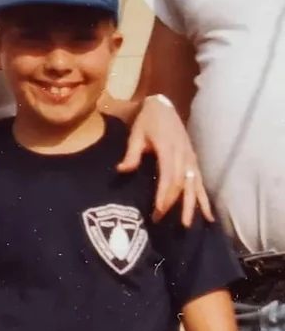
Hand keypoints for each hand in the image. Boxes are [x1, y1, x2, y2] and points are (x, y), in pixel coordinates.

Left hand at [116, 95, 210, 225]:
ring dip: (191, 205)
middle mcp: (183, 156)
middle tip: (160, 220)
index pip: (169, 177)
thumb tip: (122, 171)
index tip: (157, 210)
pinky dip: (204, 199)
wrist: (163, 106)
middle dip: (172, 204)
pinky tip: (208, 215)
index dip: (164, 194)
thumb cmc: (147, 121)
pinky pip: (201, 182)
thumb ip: (131, 154)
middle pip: (181, 184)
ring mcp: (191, 159)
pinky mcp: (194, 161)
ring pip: (194, 185)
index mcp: (169, 149)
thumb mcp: (136, 134)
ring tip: (186, 224)